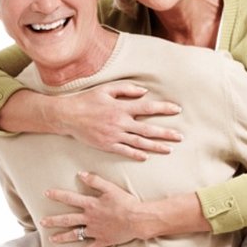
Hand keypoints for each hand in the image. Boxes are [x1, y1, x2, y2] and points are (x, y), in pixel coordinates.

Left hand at [42, 172, 147, 246]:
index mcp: (91, 205)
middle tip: (42, 222)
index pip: (70, 198)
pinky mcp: (103, 240)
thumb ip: (95, 180)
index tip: (46, 194)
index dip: (57, 195)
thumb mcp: (111, 188)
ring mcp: (95, 231)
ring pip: (75, 234)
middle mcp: (90, 218)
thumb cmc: (126, 202)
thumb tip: (81, 174)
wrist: (138, 219)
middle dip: (53, 220)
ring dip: (62, 237)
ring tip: (52, 239)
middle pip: (68, 219)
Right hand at [53, 81, 182, 160]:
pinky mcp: (106, 145)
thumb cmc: (87, 100)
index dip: (164, 109)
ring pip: (139, 142)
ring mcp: (114, 135)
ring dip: (156, 146)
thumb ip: (126, 89)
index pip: (148, 107)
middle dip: (166, 133)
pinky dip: (136, 154)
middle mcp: (120, 122)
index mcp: (121, 107)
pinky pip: (124, 151)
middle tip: (180, 136)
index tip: (177, 109)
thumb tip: (145, 92)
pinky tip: (146, 157)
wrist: (66, 116)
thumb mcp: (106, 89)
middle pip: (148, 129)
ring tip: (169, 149)